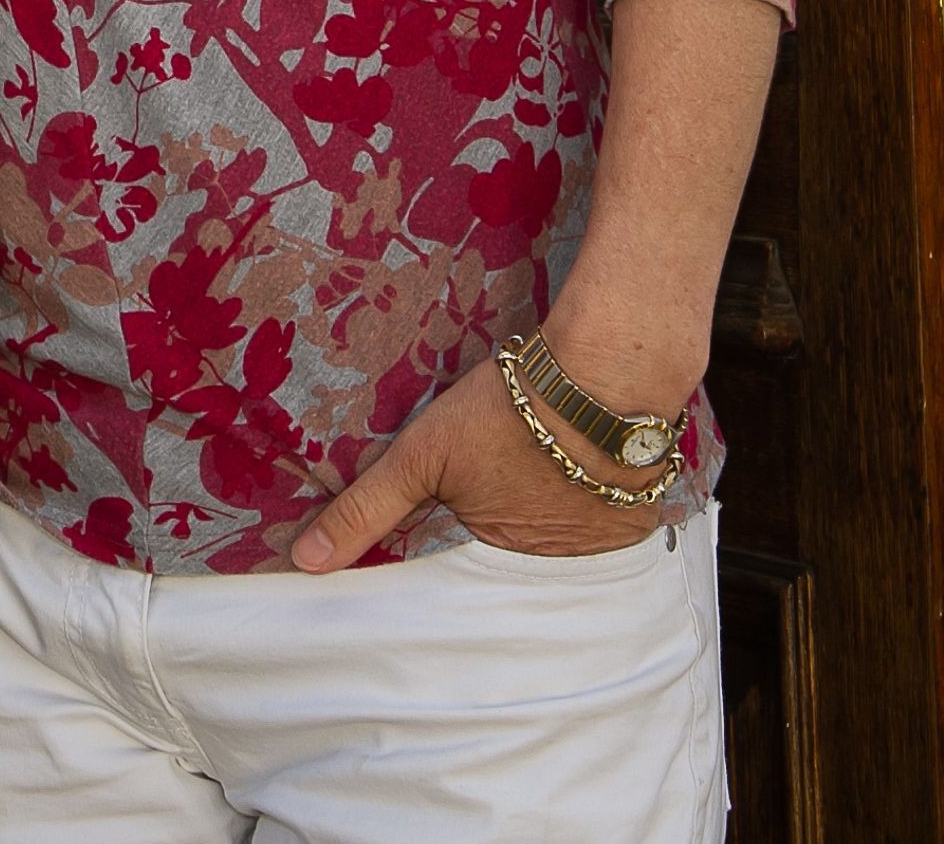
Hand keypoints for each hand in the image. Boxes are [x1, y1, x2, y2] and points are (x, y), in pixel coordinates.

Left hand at [287, 351, 672, 570]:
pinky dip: (595, 502)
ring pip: (564, 537)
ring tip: (545, 470)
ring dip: (553, 511)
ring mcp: (598, 544)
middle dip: (507, 522)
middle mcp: (550, 565)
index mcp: (495, 557)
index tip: (463, 506)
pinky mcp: (637, 518)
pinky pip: (609, 523)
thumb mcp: (422, 455)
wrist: (603, 378)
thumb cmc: (507, 415)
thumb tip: (306, 563)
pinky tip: (585, 469)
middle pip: (516, 552)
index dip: (460, 535)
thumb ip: (366, 509)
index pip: (465, 566)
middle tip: (507, 476)